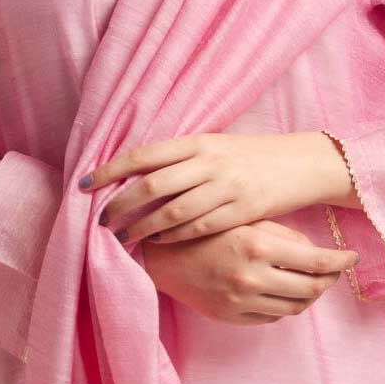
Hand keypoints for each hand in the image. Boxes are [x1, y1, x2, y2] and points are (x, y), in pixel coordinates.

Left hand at [82, 132, 337, 243]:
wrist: (300, 163)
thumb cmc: (252, 155)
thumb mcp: (217, 146)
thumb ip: (182, 157)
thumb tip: (137, 172)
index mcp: (198, 141)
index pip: (144, 155)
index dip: (110, 170)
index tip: (84, 185)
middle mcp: (208, 161)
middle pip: (151, 185)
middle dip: (120, 206)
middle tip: (101, 222)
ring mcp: (225, 187)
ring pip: (171, 212)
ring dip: (141, 228)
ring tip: (122, 238)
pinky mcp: (241, 211)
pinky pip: (198, 228)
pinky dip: (172, 237)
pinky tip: (157, 242)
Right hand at [141, 219, 360, 325]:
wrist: (161, 252)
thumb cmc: (205, 224)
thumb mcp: (245, 217)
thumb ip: (281, 234)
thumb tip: (314, 252)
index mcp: (259, 245)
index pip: (316, 261)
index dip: (340, 261)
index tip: (352, 257)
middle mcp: (253, 277)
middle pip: (311, 289)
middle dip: (329, 279)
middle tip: (336, 269)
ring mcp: (242, 301)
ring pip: (294, 306)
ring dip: (309, 293)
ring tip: (312, 279)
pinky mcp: (231, 317)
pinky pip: (272, 316)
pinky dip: (284, 304)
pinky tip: (283, 289)